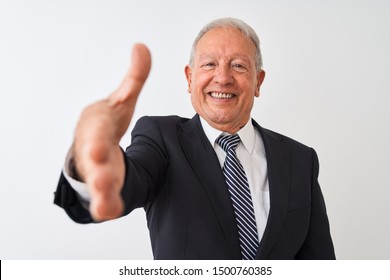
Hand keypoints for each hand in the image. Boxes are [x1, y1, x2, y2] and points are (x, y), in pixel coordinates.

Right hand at [73, 44, 150, 220]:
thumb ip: (134, 77)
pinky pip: (104, 195)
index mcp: (97, 124)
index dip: (97, 137)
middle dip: (98, 167)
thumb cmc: (105, 121)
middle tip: (102, 177)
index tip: (99, 146)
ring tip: (106, 204)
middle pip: (95, 158)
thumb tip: (142, 46)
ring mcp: (97, 168)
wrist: (90, 143)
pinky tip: (109, 211)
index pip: (98, 129)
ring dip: (102, 190)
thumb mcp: (120, 99)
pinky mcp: (104, 184)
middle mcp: (94, 147)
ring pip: (98, 180)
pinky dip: (106, 203)